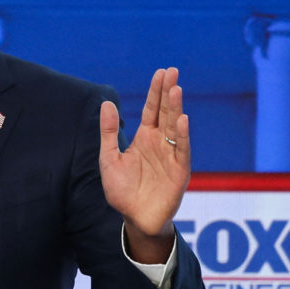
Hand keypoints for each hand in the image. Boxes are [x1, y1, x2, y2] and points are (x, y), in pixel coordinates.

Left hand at [99, 68, 190, 262]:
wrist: (134, 218)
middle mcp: (160, 143)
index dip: (155, 92)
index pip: (151, 109)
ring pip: (174, 127)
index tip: (161, 72)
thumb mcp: (109, 158)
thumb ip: (108, 132)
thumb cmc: (122, 190)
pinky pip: (181, 150)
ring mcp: (171, 155)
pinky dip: (182, 135)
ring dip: (176, 108)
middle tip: (172, 71)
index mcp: (144, 138)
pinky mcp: (179, 170)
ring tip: (175, 89)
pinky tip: (182, 120)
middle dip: (168, 92)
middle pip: (165, 112)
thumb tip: (107, 103)